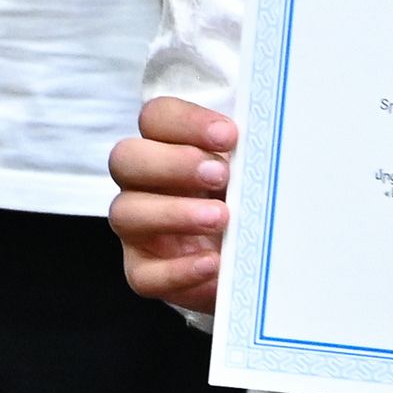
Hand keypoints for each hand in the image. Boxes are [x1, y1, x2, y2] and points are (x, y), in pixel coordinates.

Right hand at [109, 96, 236, 312]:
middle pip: (126, 159)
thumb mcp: (250, 175)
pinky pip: (143, 274)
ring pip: (124, 213)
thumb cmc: (247, 204)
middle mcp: (142, 184)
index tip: (229, 136)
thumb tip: (268, 144)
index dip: (187, 122)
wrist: (250, 262)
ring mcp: (137, 229)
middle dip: (173, 163)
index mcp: (166, 147)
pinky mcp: (143, 272)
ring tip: (221, 218)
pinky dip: (178, 269)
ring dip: (174, 213)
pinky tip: (213, 263)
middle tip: (220, 175)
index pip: (156, 118)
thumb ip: (249, 156)